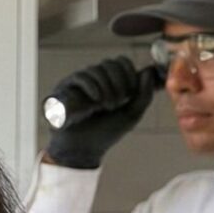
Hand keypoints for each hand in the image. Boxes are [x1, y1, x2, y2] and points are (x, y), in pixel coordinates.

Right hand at [43, 56, 161, 169]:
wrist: (82, 150)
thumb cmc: (105, 133)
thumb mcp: (132, 114)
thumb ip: (144, 94)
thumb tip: (149, 71)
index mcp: (110, 83)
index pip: (121, 62)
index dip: (129, 72)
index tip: (131, 92)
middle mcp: (94, 80)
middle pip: (111, 63)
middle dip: (119, 82)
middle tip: (119, 102)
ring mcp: (79, 84)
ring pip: (97, 69)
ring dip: (106, 88)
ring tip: (106, 106)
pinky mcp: (65, 89)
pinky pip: (81, 77)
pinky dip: (92, 86)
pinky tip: (96, 101)